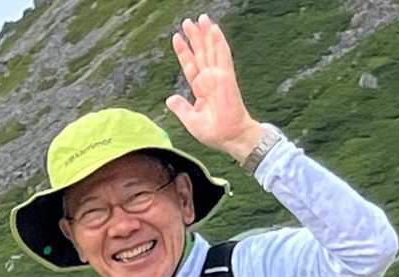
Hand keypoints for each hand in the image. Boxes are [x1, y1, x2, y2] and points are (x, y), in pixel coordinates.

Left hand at [166, 15, 260, 160]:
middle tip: (187, 21)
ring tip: (200, 18)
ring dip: (205, 34)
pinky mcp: (226, 76)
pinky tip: (214, 29)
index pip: (190, 65)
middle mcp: (209, 79)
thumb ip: (181, 107)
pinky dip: (218, 41)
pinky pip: (222, 55)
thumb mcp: (191, 120)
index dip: (183, 51)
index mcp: (200, 88)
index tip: (176, 37)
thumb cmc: (214, 132)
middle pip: (200, 53)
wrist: (229, 136)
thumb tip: (169, 99)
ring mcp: (218, 76)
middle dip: (194, 37)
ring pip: (210, 49)